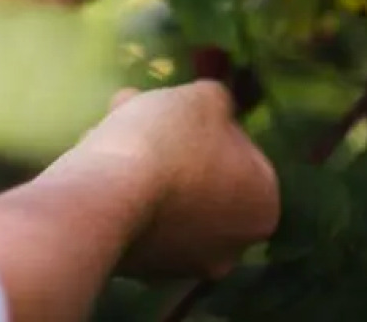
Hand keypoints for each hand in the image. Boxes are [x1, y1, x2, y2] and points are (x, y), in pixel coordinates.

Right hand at [66, 83, 279, 278]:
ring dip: (147, 170)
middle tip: (141, 115)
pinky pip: (138, 221)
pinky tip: (101, 168)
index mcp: (265, 205)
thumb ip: (220, 100)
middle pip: (204, 180)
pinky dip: (125, 196)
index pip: (243, 154)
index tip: (178, 110)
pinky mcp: (143, 271)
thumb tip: (216, 107)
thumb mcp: (204, 96)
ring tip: (110, 134)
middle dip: (174, 148)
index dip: (209, 125)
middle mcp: (235, 246)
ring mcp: (187, 265)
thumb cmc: (170, 141)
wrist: (108, 194)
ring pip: (169, 201)